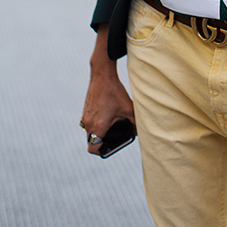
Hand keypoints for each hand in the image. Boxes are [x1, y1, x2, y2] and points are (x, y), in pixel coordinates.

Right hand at [81, 25, 134, 155]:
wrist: (102, 75)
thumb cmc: (114, 91)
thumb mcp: (129, 108)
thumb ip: (136, 122)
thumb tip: (141, 132)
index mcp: (98, 126)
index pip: (93, 149)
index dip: (102, 151)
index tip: (111, 147)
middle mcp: (88, 123)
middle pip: (91, 142)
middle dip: (102, 142)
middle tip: (113, 138)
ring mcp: (85, 116)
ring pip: (90, 132)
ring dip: (99, 132)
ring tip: (111, 127)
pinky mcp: (85, 110)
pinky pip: (89, 123)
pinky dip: (96, 124)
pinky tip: (107, 117)